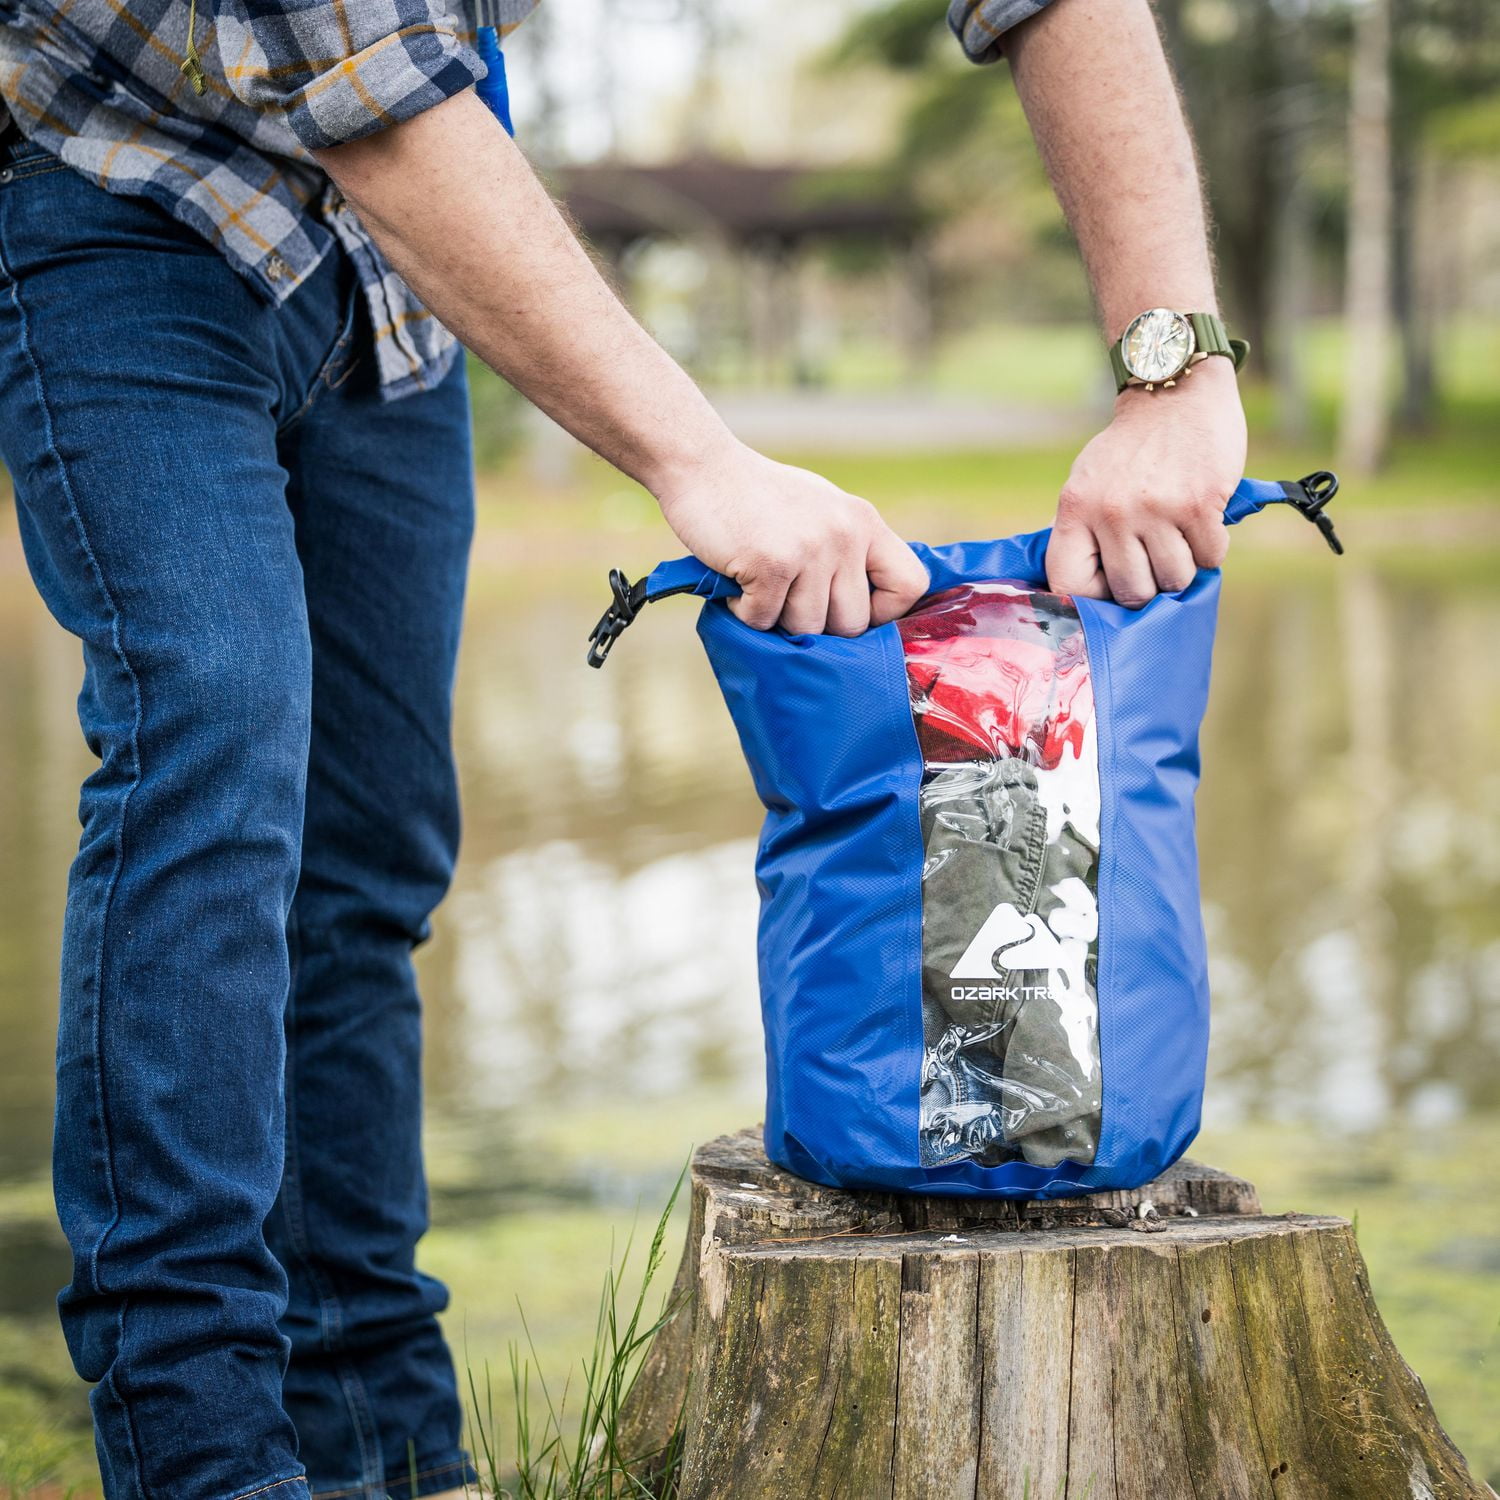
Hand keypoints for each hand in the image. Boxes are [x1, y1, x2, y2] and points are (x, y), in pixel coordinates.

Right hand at [652, 439, 929, 635]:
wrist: (701, 465)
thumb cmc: (756, 497)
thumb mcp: (822, 510)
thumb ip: (848, 551)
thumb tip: (863, 614)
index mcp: (864, 522)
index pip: (910, 585)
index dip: (884, 614)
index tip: (848, 611)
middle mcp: (845, 534)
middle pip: (852, 623)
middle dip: (816, 624)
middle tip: (786, 599)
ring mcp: (810, 549)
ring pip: (807, 627)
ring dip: (776, 618)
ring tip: (759, 584)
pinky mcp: (771, 563)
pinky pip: (764, 620)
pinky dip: (744, 610)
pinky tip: (737, 580)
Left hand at [1046, 356, 1247, 606]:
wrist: (1175, 392)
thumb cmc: (1130, 450)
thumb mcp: (1086, 483)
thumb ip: (1081, 532)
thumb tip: (1080, 593)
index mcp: (1075, 508)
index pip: (1070, 585)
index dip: (1095, 598)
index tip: (1112, 586)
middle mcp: (1112, 511)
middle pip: (1133, 592)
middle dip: (1148, 585)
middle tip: (1154, 559)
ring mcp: (1157, 509)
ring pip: (1175, 580)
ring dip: (1183, 566)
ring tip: (1178, 536)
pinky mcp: (1200, 504)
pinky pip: (1210, 558)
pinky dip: (1210, 547)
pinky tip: (1201, 520)